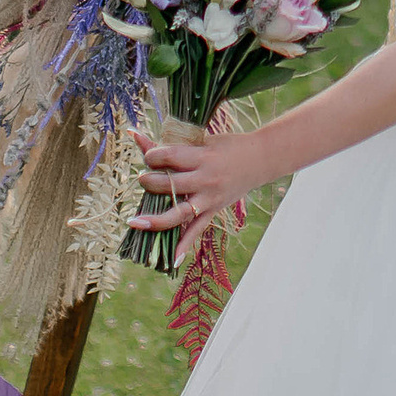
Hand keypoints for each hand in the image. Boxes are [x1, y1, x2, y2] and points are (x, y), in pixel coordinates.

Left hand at [133, 115, 269, 263]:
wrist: (260, 159)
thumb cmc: (228, 146)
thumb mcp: (201, 140)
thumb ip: (170, 144)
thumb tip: (135, 136)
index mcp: (203, 157)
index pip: (170, 158)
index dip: (153, 156)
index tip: (148, 156)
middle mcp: (205, 180)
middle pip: (170, 185)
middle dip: (150, 182)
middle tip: (143, 179)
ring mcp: (210, 199)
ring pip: (179, 213)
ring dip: (155, 219)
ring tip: (135, 222)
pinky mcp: (213, 210)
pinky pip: (196, 230)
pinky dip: (184, 245)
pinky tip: (173, 260)